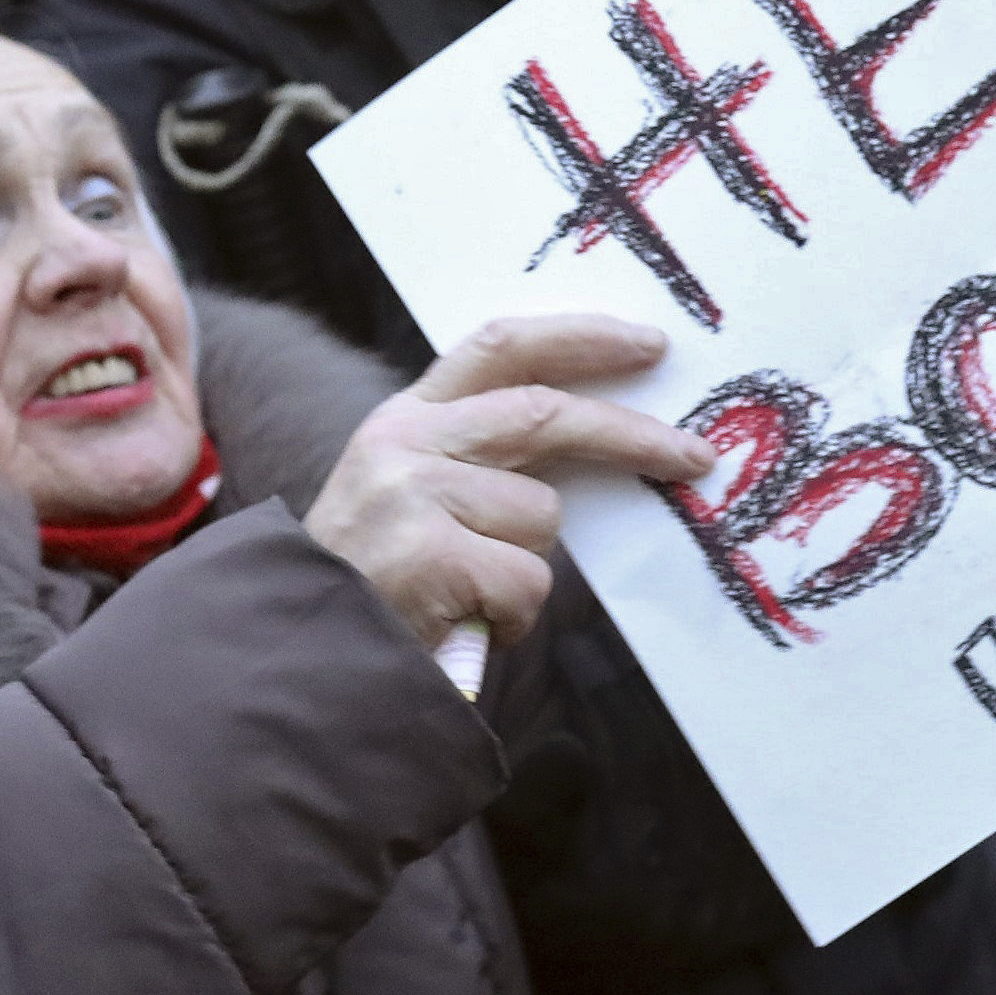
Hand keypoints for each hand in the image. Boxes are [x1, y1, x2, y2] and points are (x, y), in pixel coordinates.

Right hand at [305, 315, 715, 657]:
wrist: (302, 657)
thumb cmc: (373, 584)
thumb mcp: (409, 493)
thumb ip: (478, 456)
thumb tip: (590, 440)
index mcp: (406, 419)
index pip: (501, 347)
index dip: (580, 337)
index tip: (647, 344)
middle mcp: (405, 443)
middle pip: (543, 413)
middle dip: (630, 434)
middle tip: (693, 456)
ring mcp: (414, 496)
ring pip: (540, 517)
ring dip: (528, 567)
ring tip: (473, 594)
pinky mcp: (430, 557)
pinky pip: (527, 584)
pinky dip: (512, 618)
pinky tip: (465, 624)